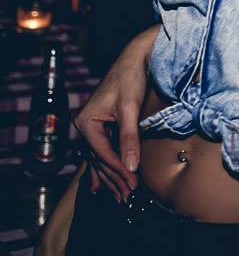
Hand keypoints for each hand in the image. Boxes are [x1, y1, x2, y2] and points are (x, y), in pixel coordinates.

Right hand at [73, 34, 151, 201]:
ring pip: (101, 157)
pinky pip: (103, 151)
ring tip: (120, 196)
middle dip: (114, 178)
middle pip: (100, 159)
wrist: (134, 59)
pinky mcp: (103, 125)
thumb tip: (131, 165)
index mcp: (87, 122)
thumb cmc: (131, 79)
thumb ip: (129, 137)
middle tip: (128, 196)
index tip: (132, 184)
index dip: (118, 169)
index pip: (103, 153)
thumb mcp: (130, 108)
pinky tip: (103, 184)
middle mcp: (85, 126)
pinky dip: (107, 166)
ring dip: (111, 177)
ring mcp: (92, 127)